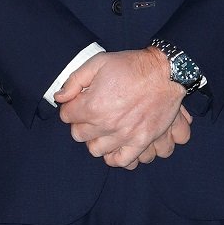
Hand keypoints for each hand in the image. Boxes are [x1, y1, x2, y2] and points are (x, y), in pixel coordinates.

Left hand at [53, 48, 187, 168]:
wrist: (164, 73)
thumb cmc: (129, 66)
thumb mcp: (97, 63)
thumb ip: (74, 81)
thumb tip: (59, 97)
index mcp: (93, 105)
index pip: (67, 116)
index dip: (70, 108)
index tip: (76, 103)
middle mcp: (107, 124)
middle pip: (79, 135)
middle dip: (80, 123)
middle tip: (88, 115)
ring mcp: (125, 135)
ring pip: (96, 150)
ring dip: (95, 140)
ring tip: (101, 129)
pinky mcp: (142, 142)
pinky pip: (124, 161)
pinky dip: (116, 157)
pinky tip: (114, 146)